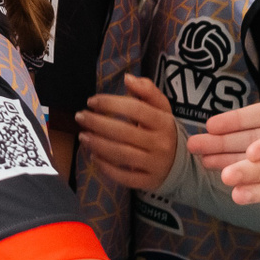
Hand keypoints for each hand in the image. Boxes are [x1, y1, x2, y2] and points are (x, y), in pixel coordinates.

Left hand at [76, 75, 181, 190]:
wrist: (179, 163)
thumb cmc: (162, 130)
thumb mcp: (161, 108)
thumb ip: (146, 90)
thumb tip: (128, 78)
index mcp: (164, 122)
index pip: (135, 109)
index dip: (110, 103)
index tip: (91, 101)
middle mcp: (160, 143)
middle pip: (123, 132)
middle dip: (97, 123)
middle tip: (80, 117)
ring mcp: (154, 164)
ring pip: (120, 154)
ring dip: (97, 144)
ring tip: (83, 136)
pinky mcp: (147, 182)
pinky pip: (123, 176)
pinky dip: (105, 167)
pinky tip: (93, 156)